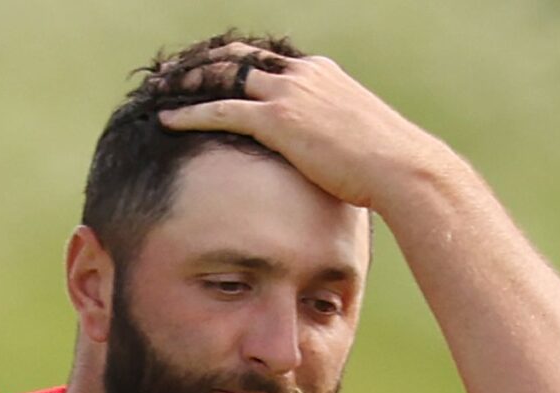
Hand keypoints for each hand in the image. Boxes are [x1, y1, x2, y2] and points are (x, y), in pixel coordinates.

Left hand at [158, 43, 449, 211]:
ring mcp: (290, 93)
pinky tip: (166, 119)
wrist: (400, 167)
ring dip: (188, 81)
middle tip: (172, 72)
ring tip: (159, 89)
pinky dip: (190, 113)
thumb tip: (324, 154)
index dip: (232, 61)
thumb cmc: (386, 164)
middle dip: (202, 62)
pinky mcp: (279, 120)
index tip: (209, 68)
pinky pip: (221, 110)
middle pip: (238, 58)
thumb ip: (332, 133)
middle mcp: (302, 74)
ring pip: (223, 76)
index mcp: (320, 73)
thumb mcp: (356, 136)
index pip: (266, 58)